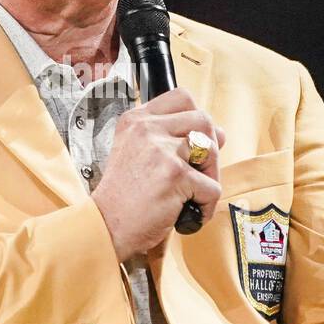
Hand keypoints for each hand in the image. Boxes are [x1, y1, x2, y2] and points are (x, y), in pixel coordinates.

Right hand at [92, 88, 224, 261]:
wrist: (105, 225)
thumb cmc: (122, 196)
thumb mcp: (135, 152)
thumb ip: (168, 137)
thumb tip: (217, 133)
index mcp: (136, 120)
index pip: (181, 97)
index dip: (195, 118)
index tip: (193, 140)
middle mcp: (147, 129)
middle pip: (203, 119)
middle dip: (211, 146)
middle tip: (200, 170)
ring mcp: (161, 150)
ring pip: (211, 150)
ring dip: (211, 175)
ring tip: (194, 193)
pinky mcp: (174, 175)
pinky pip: (212, 187)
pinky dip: (206, 206)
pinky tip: (189, 213)